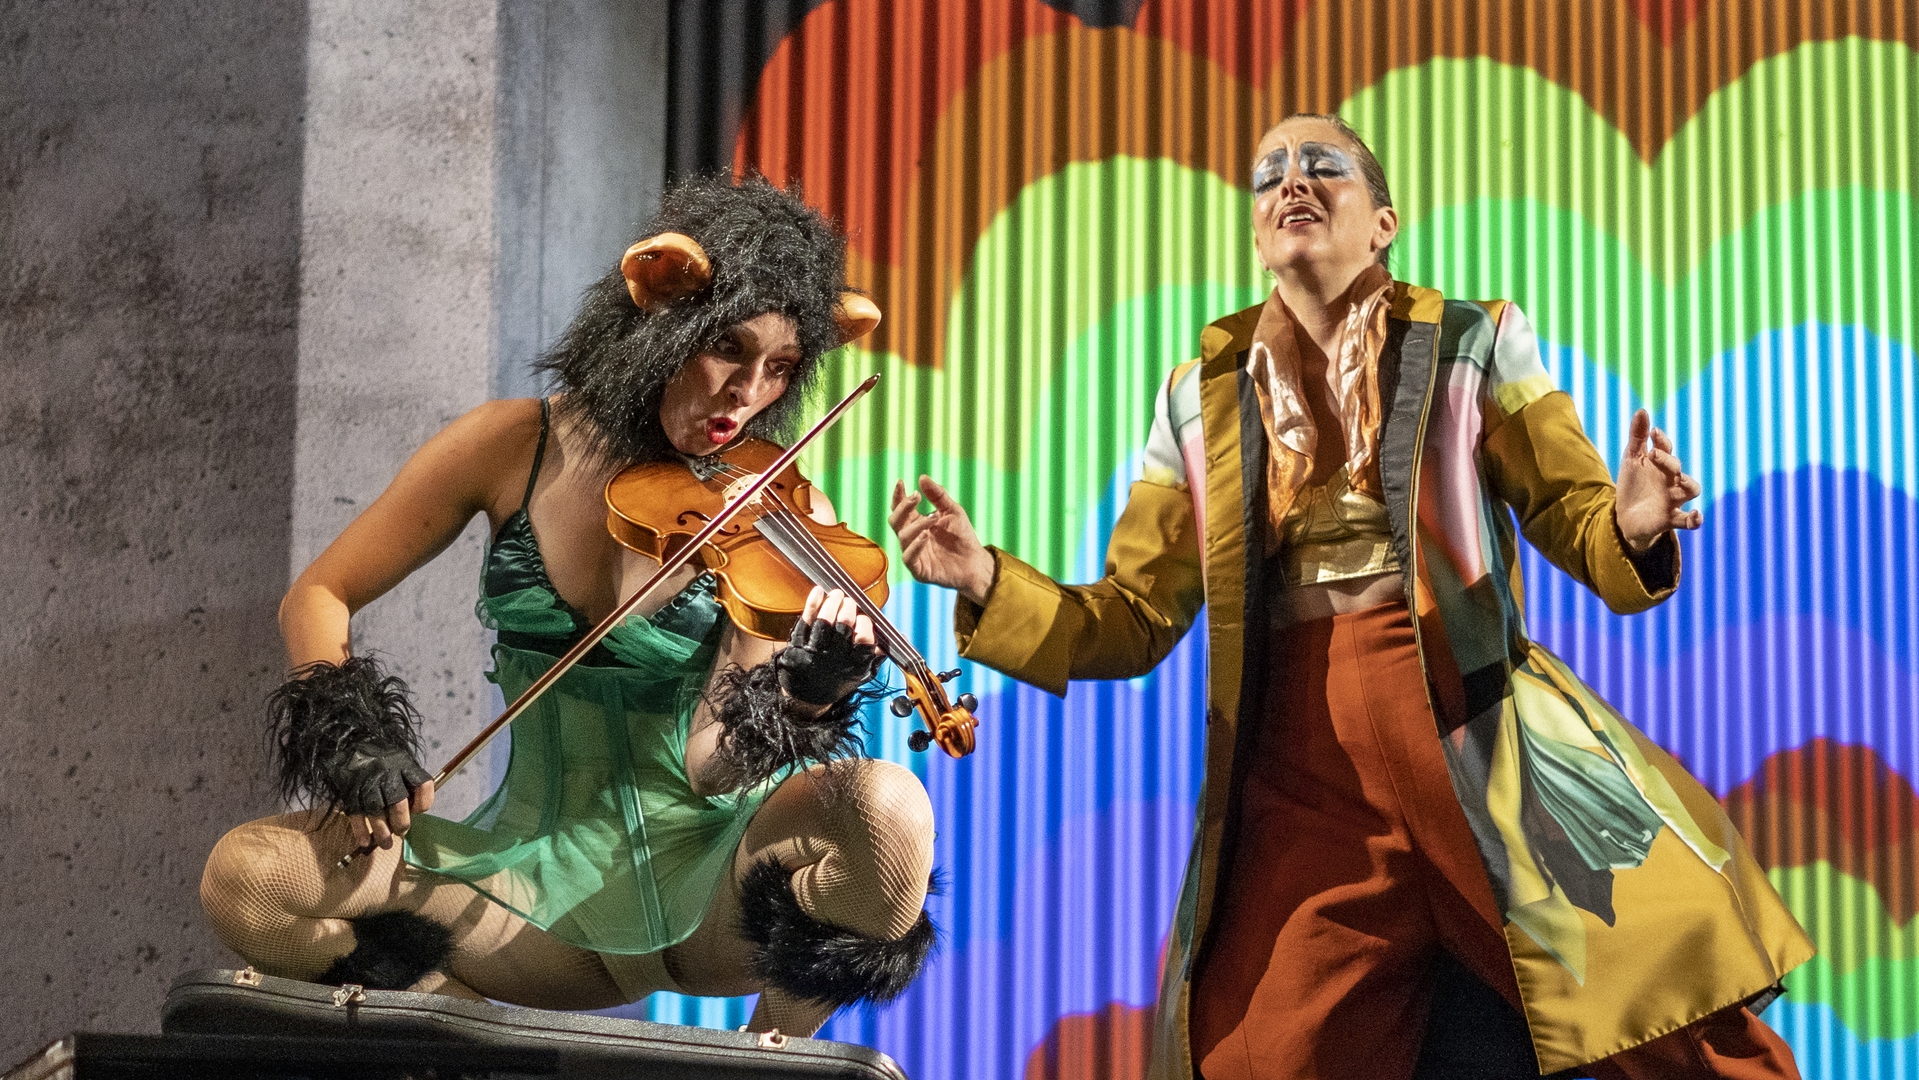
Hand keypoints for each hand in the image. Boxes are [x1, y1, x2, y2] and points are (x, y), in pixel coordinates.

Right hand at [340, 748, 434, 850]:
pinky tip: (365, 842)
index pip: (423, 785)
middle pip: (398, 803)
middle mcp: (387, 773)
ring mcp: (367, 783)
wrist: (348, 742)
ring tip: (386, 844)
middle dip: (401, 823)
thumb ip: (409, 782)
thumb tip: (414, 812)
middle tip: (402, 832)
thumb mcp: (401, 760)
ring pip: (376, 812)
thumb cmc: (381, 757)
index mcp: (404, 764)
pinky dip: (360, 830)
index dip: (423, 802)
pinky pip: (355, 814)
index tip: (418, 811)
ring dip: (382, 833)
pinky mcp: (349, 791)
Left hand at [775, 587, 880, 705]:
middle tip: (849, 602)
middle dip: (848, 608)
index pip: (864, 639)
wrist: (808, 696)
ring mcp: (814, 652)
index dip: (865, 624)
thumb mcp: (863, 673)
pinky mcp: (798, 646)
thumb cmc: (840, 678)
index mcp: (855, 665)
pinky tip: (819, 591)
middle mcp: (835, 659)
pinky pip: (805, 620)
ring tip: (837, 595)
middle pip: (843, 625)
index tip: (864, 617)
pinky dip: (812, 603)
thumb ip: (879, 655)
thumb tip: (900, 636)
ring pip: (824, 621)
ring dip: (832, 602)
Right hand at [889, 475, 995, 605]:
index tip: (901, 482)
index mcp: (916, 523)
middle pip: (895, 521)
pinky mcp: (919, 570)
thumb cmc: (962, 536)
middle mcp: (911, 538)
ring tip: (933, 518)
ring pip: (902, 537)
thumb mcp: (953, 511)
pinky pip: (909, 557)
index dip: (898, 496)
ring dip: (916, 525)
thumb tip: (922, 477)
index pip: (900, 508)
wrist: (975, 561)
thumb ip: (938, 496)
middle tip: (916, 497)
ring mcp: (913, 554)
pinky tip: (925, 535)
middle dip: (902, 507)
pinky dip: (915, 545)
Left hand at [1614, 409, 1702, 551]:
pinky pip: (1688, 521)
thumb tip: (1642, 410)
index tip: (1652, 432)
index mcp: (1661, 465)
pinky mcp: (1670, 519)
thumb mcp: (1632, 460)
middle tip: (1654, 454)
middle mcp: (1671, 480)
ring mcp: (1673, 499)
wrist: (1625, 517)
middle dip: (1668, 461)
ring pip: (1691, 490)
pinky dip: (1695, 519)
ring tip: (1680, 479)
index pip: (1666, 448)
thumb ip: (1637, 437)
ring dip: (1689, 484)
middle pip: (1677, 467)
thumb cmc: (1633, 485)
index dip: (1661, 440)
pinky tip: (1697, 515)